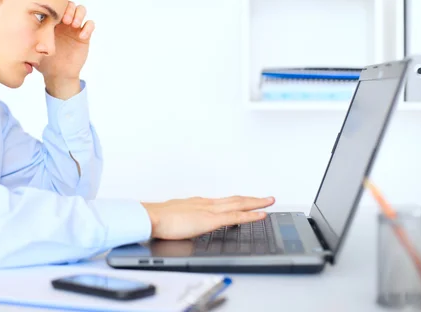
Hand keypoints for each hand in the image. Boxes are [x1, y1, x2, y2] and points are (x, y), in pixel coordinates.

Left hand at [38, 1, 95, 98]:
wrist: (57, 74)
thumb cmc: (45, 61)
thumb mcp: (36, 48)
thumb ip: (32, 38)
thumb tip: (25, 28)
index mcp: (51, 21)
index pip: (56, 5)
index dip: (58, 1)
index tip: (55, 5)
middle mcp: (64, 22)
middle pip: (70, 4)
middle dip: (69, 9)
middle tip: (65, 20)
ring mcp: (74, 28)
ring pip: (81, 10)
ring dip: (78, 14)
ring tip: (73, 25)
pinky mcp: (84, 36)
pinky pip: (90, 24)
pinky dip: (88, 27)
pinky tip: (82, 36)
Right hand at [141, 195, 274, 239]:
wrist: (151, 217)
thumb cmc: (157, 219)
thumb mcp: (174, 218)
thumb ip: (183, 219)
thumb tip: (182, 224)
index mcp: (197, 204)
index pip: (223, 202)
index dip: (237, 201)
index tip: (246, 201)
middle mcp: (206, 203)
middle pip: (235, 199)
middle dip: (252, 198)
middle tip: (267, 197)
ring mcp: (210, 210)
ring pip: (239, 204)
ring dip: (256, 202)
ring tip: (269, 202)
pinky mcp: (211, 220)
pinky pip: (236, 216)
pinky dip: (251, 215)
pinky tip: (261, 214)